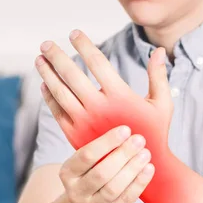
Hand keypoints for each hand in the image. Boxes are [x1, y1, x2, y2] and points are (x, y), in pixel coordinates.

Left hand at [35, 29, 176, 202]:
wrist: (144, 168)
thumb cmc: (155, 133)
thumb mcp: (162, 105)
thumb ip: (158, 76)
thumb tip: (158, 50)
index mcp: (120, 95)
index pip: (96, 61)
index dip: (84, 44)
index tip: (74, 33)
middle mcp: (99, 107)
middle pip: (72, 74)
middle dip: (57, 56)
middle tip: (46, 43)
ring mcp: (85, 123)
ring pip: (60, 93)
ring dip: (47, 74)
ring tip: (40, 60)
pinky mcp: (76, 136)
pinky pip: (58, 113)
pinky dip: (49, 98)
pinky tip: (44, 86)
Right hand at [57, 126, 154, 202]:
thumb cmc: (92, 175)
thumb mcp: (86, 163)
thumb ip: (99, 148)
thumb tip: (126, 130)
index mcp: (67, 173)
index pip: (86, 156)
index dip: (107, 142)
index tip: (125, 130)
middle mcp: (76, 192)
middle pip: (101, 173)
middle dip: (123, 154)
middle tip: (139, 140)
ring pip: (114, 188)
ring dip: (132, 168)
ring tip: (145, 153)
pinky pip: (126, 200)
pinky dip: (139, 183)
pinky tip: (149, 169)